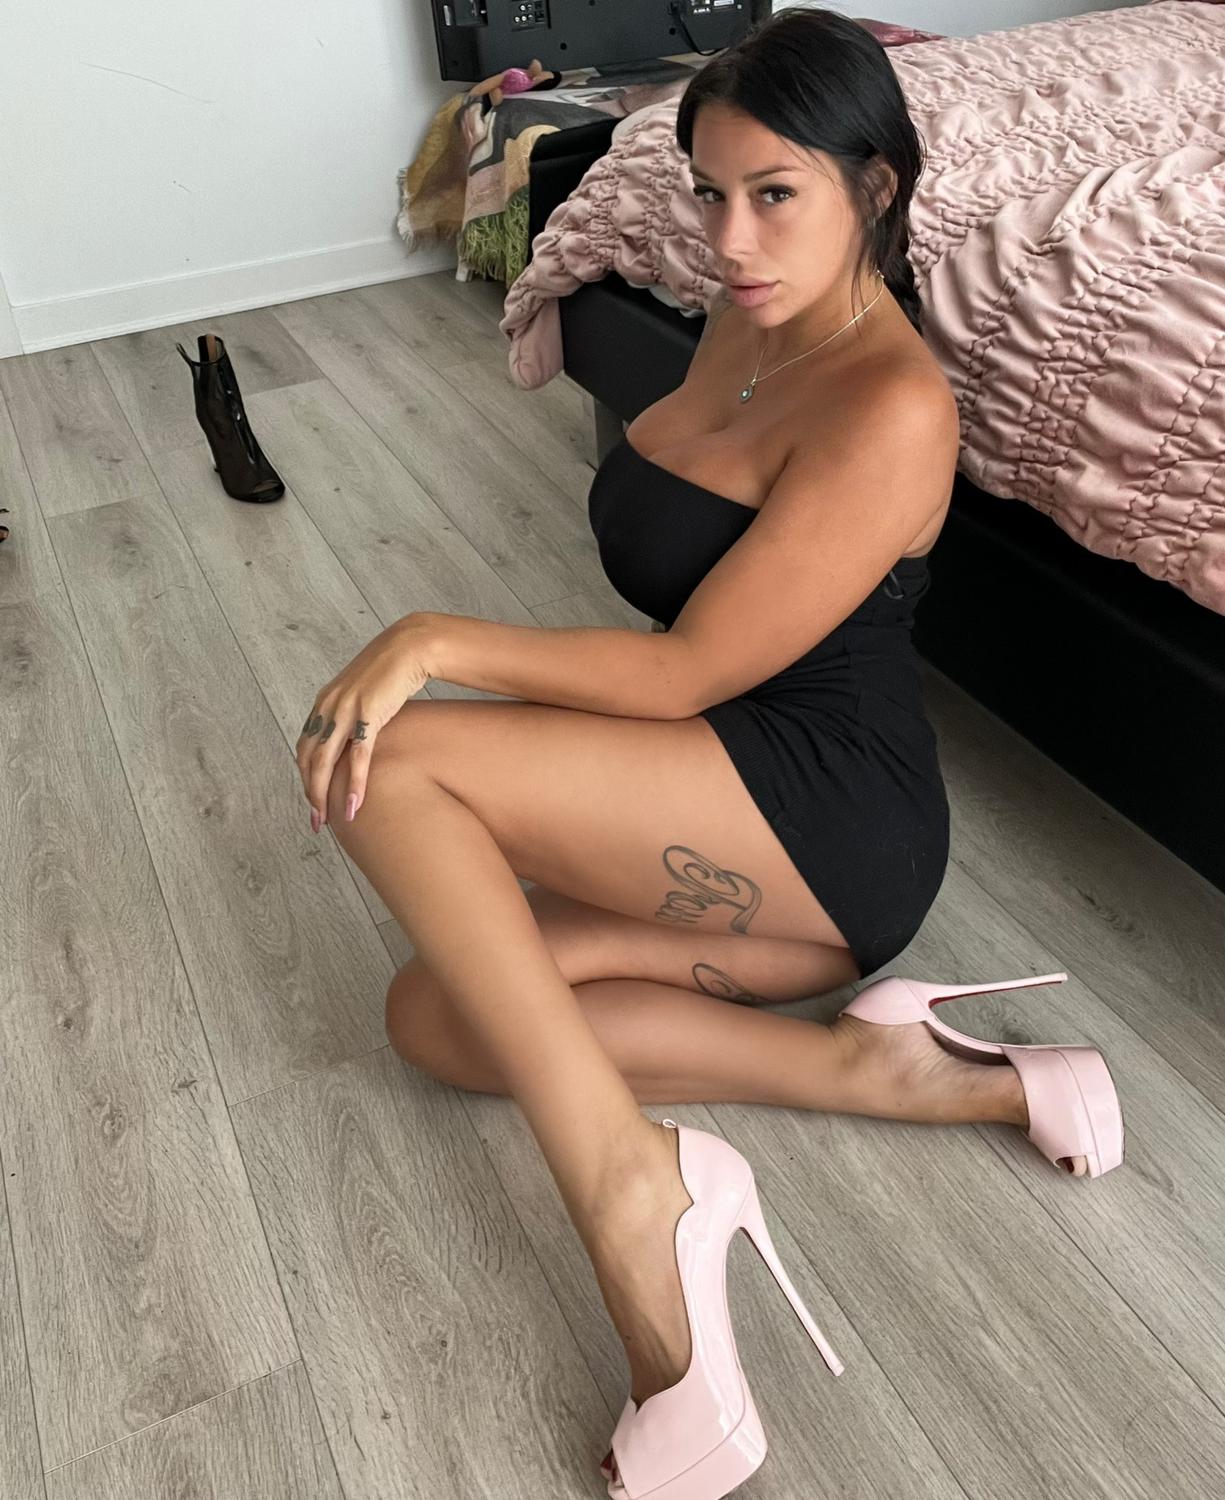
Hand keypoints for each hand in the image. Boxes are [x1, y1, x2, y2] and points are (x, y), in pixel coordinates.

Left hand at [295, 614, 436, 828]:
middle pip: (307, 758)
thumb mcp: (364, 693)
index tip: (313, 799)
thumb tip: (358, 737)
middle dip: (310, 792)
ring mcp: (346, 709)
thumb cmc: (393, 672)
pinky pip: (357, 756)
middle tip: (316, 820)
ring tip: (329, 819)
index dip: (305, 776)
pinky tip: (354, 804)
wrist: (411, 646)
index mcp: (324, 703)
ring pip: (324, 760)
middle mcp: (328, 706)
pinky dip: (353, 783)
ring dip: (324, 794)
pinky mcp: (369, 713)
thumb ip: (355, 714)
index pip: (304, 746)